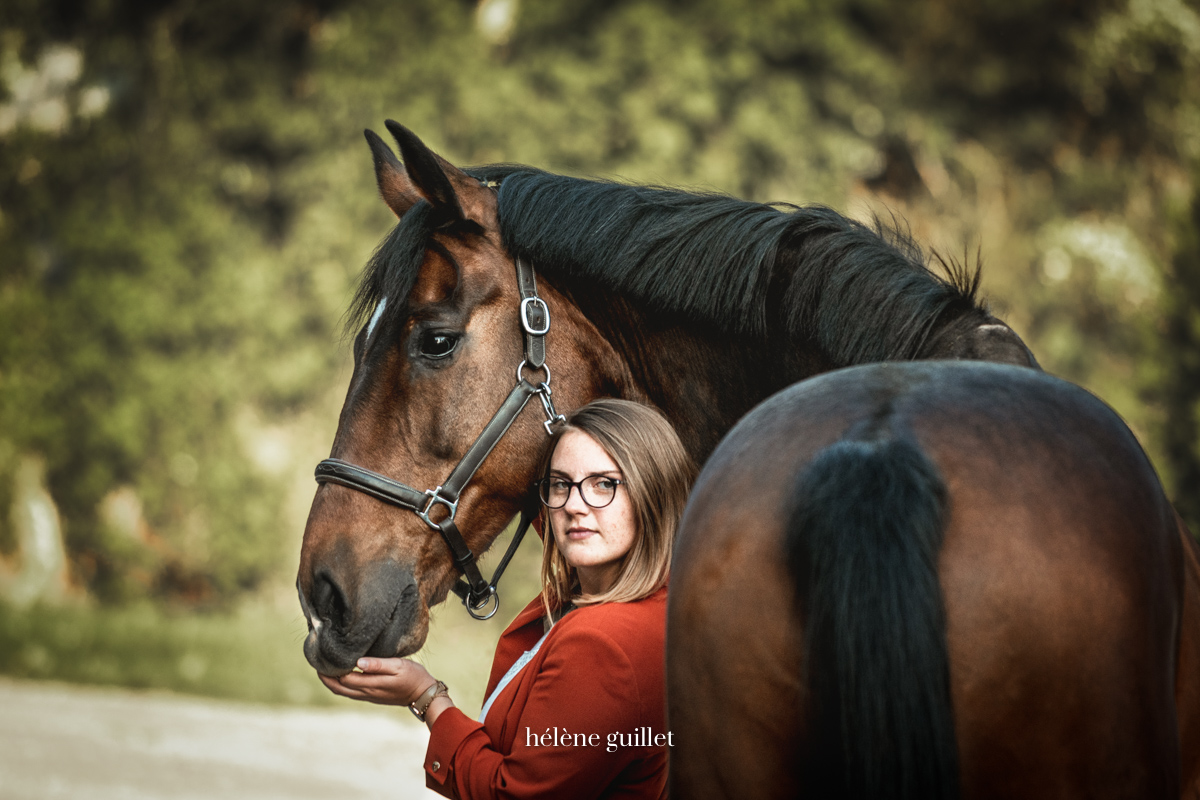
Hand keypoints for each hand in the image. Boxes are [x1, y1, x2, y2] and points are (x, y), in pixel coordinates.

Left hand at [318, 657, 437, 706]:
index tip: (321, 658)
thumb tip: (357, 663)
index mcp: (371, 684)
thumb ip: (378, 664)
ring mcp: (369, 696)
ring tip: (325, 669)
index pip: (343, 678)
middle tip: (317, 664)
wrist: (423, 694)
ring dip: (332, 682)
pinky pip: (351, 692)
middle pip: (339, 688)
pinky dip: (341, 685)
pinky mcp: (372, 696)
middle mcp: (367, 692)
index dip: (330, 670)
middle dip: (326, 678)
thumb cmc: (413, 676)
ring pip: (343, 692)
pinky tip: (342, 676)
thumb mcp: (398, 666)